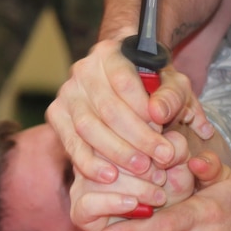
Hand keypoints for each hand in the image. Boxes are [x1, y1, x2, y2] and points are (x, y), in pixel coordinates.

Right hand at [46, 37, 211, 184]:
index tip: (165, 132)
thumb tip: (158, 113)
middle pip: (108, 109)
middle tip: (161, 159)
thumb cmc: (155, 83)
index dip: (143, 110)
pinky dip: (90, 163)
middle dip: (137, 138)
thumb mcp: (173, 83)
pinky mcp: (57, 115)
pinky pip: (71, 143)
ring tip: (143, 169)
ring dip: (117, 152)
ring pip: (88, 128)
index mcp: (111, 53)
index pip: (124, 82)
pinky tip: (110, 177)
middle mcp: (83, 70)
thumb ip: (172, 96)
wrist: (127, 81)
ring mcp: (67, 93)